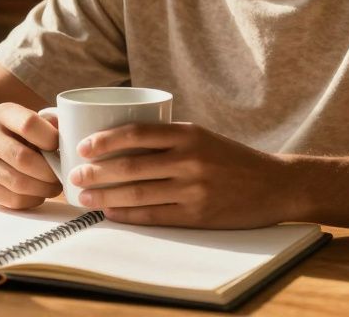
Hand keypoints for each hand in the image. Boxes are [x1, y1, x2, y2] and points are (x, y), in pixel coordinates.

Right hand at [0, 102, 62, 208]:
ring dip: (44, 188)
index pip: (28, 124)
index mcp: (2, 114)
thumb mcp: (28, 119)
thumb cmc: (15, 135)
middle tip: (62, 175)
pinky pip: (14, 200)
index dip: (51, 138)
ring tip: (54, 185)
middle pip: (24, 158)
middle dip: (50, 171)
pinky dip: (33, 199)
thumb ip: (49, 123)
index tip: (60, 148)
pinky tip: (38, 192)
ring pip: (20, 183)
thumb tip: (70, 134)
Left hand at [69, 122, 296, 227]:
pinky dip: (128, 215)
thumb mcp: (202, 137)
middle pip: (130, 165)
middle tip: (74, 176)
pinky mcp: (197, 214)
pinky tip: (111, 213)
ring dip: (105, 196)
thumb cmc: (231, 158)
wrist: (275, 184)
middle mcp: (189, 159)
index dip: (105, 140)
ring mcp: (193, 189)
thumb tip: (118, 140)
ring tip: (84, 197)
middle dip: (96, 172)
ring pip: (137, 192)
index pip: (136, 133)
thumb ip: (167, 138)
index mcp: (187, 134)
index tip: (84, 147)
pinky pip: (153, 215)